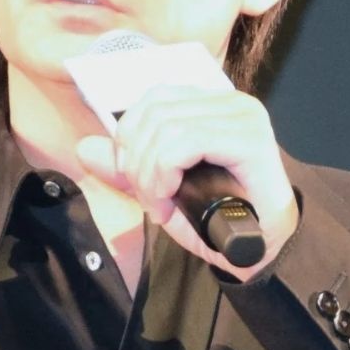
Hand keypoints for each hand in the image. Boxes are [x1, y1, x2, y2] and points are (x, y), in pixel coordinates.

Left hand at [75, 85, 298, 279]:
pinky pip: (186, 142)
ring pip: (166, 127)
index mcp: (211, 106)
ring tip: (159, 205)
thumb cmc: (220, 218)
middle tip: (148, 200)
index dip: (129, 136)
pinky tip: (168, 202)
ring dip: (149, 173)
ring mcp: (243, 117)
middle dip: (137, 162)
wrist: (263, 251)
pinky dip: (164, 173)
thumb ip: (126, 167)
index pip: (154, 98)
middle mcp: (230, 103)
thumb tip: (86, 147)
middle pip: (155, 112)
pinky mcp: (250, 140)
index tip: (133, 179)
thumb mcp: (162, 190)